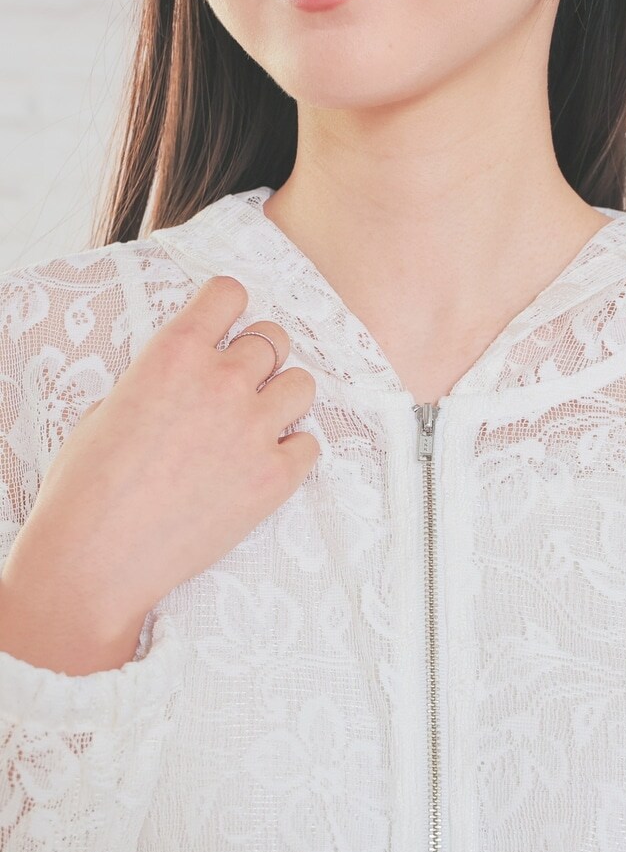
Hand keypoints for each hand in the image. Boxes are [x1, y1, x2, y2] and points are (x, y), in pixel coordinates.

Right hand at [1, 276, 319, 671]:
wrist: (99, 557)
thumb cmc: (88, 487)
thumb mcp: (110, 408)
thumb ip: (159, 382)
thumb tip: (181, 383)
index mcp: (176, 354)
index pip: (229, 294)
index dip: (231, 306)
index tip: (230, 323)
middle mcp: (223, 381)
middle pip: (274, 338)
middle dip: (261, 357)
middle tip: (244, 383)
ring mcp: (254, 429)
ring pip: (303, 385)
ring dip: (284, 398)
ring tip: (261, 422)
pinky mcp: (275, 476)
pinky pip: (310, 444)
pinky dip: (293, 451)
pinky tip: (267, 464)